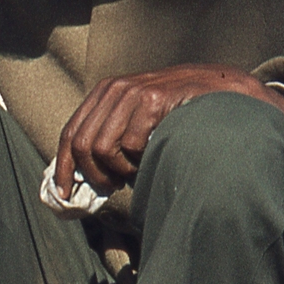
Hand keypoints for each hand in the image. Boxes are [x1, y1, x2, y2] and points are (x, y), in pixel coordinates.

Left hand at [54, 64, 283, 198]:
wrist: (220, 91)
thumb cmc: (176, 113)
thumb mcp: (136, 117)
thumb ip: (110, 135)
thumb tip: (81, 176)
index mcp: (104, 93)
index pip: (70, 133)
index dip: (63, 167)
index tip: (63, 194)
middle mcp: (114, 89)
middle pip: (83, 146)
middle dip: (95, 174)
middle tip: (113, 185)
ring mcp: (133, 92)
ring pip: (104, 149)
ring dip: (120, 169)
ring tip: (137, 169)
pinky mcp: (153, 100)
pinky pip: (130, 145)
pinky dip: (140, 160)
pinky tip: (154, 154)